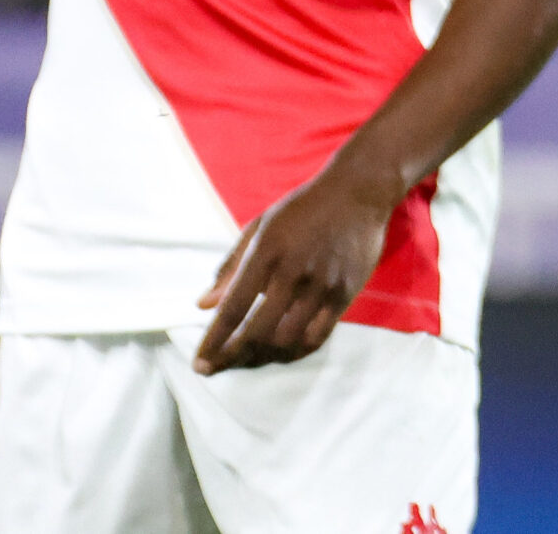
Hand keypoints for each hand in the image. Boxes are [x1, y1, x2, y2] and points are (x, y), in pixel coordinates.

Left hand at [193, 154, 397, 373]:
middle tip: (218, 367)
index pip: (234, 306)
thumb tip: (202, 305)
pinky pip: (317, 335)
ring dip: (264, 355)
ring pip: (287, 339)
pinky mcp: (346, 291)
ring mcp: (323, 282)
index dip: (214, 340)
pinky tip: (282, 351)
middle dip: (233, 356)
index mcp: (266, 249)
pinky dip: (296, 350)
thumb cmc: (302, 209)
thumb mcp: (260, 227)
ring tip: (248, 358)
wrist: (358, 191)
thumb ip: (230, 267)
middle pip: (258, 331)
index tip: (200, 364)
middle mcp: (293, 269)